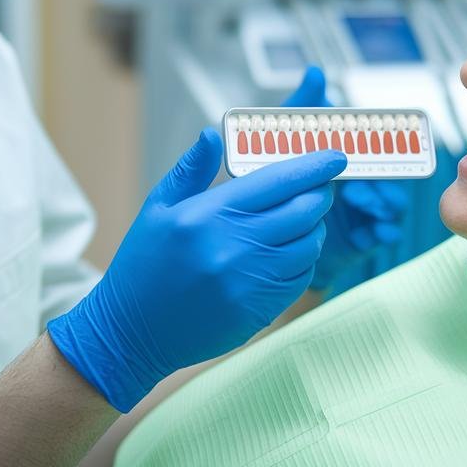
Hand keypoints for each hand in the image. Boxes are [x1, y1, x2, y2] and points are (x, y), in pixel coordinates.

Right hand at [48, 128, 346, 411]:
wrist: (130, 332)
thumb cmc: (144, 264)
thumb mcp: (158, 207)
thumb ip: (192, 169)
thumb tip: (214, 134)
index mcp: (210, 213)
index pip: (280, 180)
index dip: (315, 165)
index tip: (335, 156)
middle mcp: (235, 246)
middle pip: (305, 210)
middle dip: (321, 194)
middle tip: (320, 187)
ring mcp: (250, 282)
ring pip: (310, 245)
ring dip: (315, 228)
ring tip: (302, 220)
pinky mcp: (259, 310)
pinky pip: (301, 277)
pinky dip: (305, 260)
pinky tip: (290, 252)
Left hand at [283, 67, 412, 291]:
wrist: (264, 239)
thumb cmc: (278, 182)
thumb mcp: (284, 140)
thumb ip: (301, 106)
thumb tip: (315, 71)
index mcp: (348, 154)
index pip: (375, 143)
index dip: (380, 143)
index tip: (367, 147)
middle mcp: (362, 177)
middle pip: (389, 172)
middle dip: (379, 178)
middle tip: (358, 184)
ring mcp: (366, 208)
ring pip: (392, 202)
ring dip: (383, 202)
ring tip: (361, 205)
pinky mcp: (366, 235)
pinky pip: (388, 232)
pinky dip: (386, 231)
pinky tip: (376, 233)